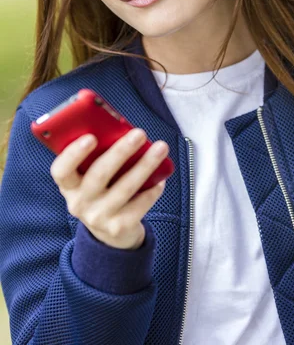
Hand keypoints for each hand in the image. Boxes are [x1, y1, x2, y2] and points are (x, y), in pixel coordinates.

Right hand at [50, 128, 168, 248]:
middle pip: (99, 174)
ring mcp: (99, 217)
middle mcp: (79, 203)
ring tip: (161, 148)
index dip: (73, 154)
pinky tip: (161, 178)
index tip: (91, 137)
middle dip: (121, 152)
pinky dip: (152, 189)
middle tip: (139, 133)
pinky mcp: (119, 227)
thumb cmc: (102, 191)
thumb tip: (122, 131)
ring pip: (125, 187)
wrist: (109, 233)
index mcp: (69, 185)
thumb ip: (98, 157)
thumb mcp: (90, 177)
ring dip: (145, 165)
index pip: (61, 170)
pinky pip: (140, 204)